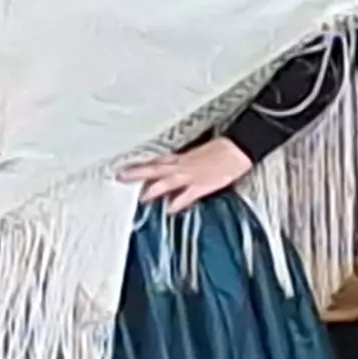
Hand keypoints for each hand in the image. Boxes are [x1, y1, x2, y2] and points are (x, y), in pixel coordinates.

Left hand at [120, 136, 257, 215]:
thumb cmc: (221, 150)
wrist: (237, 148)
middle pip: (155, 169)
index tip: (125, 168)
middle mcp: (182, 166)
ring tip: (141, 196)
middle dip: (137, 173)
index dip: (141, 165)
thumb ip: (184, 162)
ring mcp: (191, 176)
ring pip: (167, 181)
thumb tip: (174, 168)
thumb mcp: (198, 154)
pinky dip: (178, 202)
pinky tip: (170, 209)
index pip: (157, 161)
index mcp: (181, 157)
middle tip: (120, 176)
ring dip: (153, 189)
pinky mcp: (202, 185)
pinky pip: (187, 195)